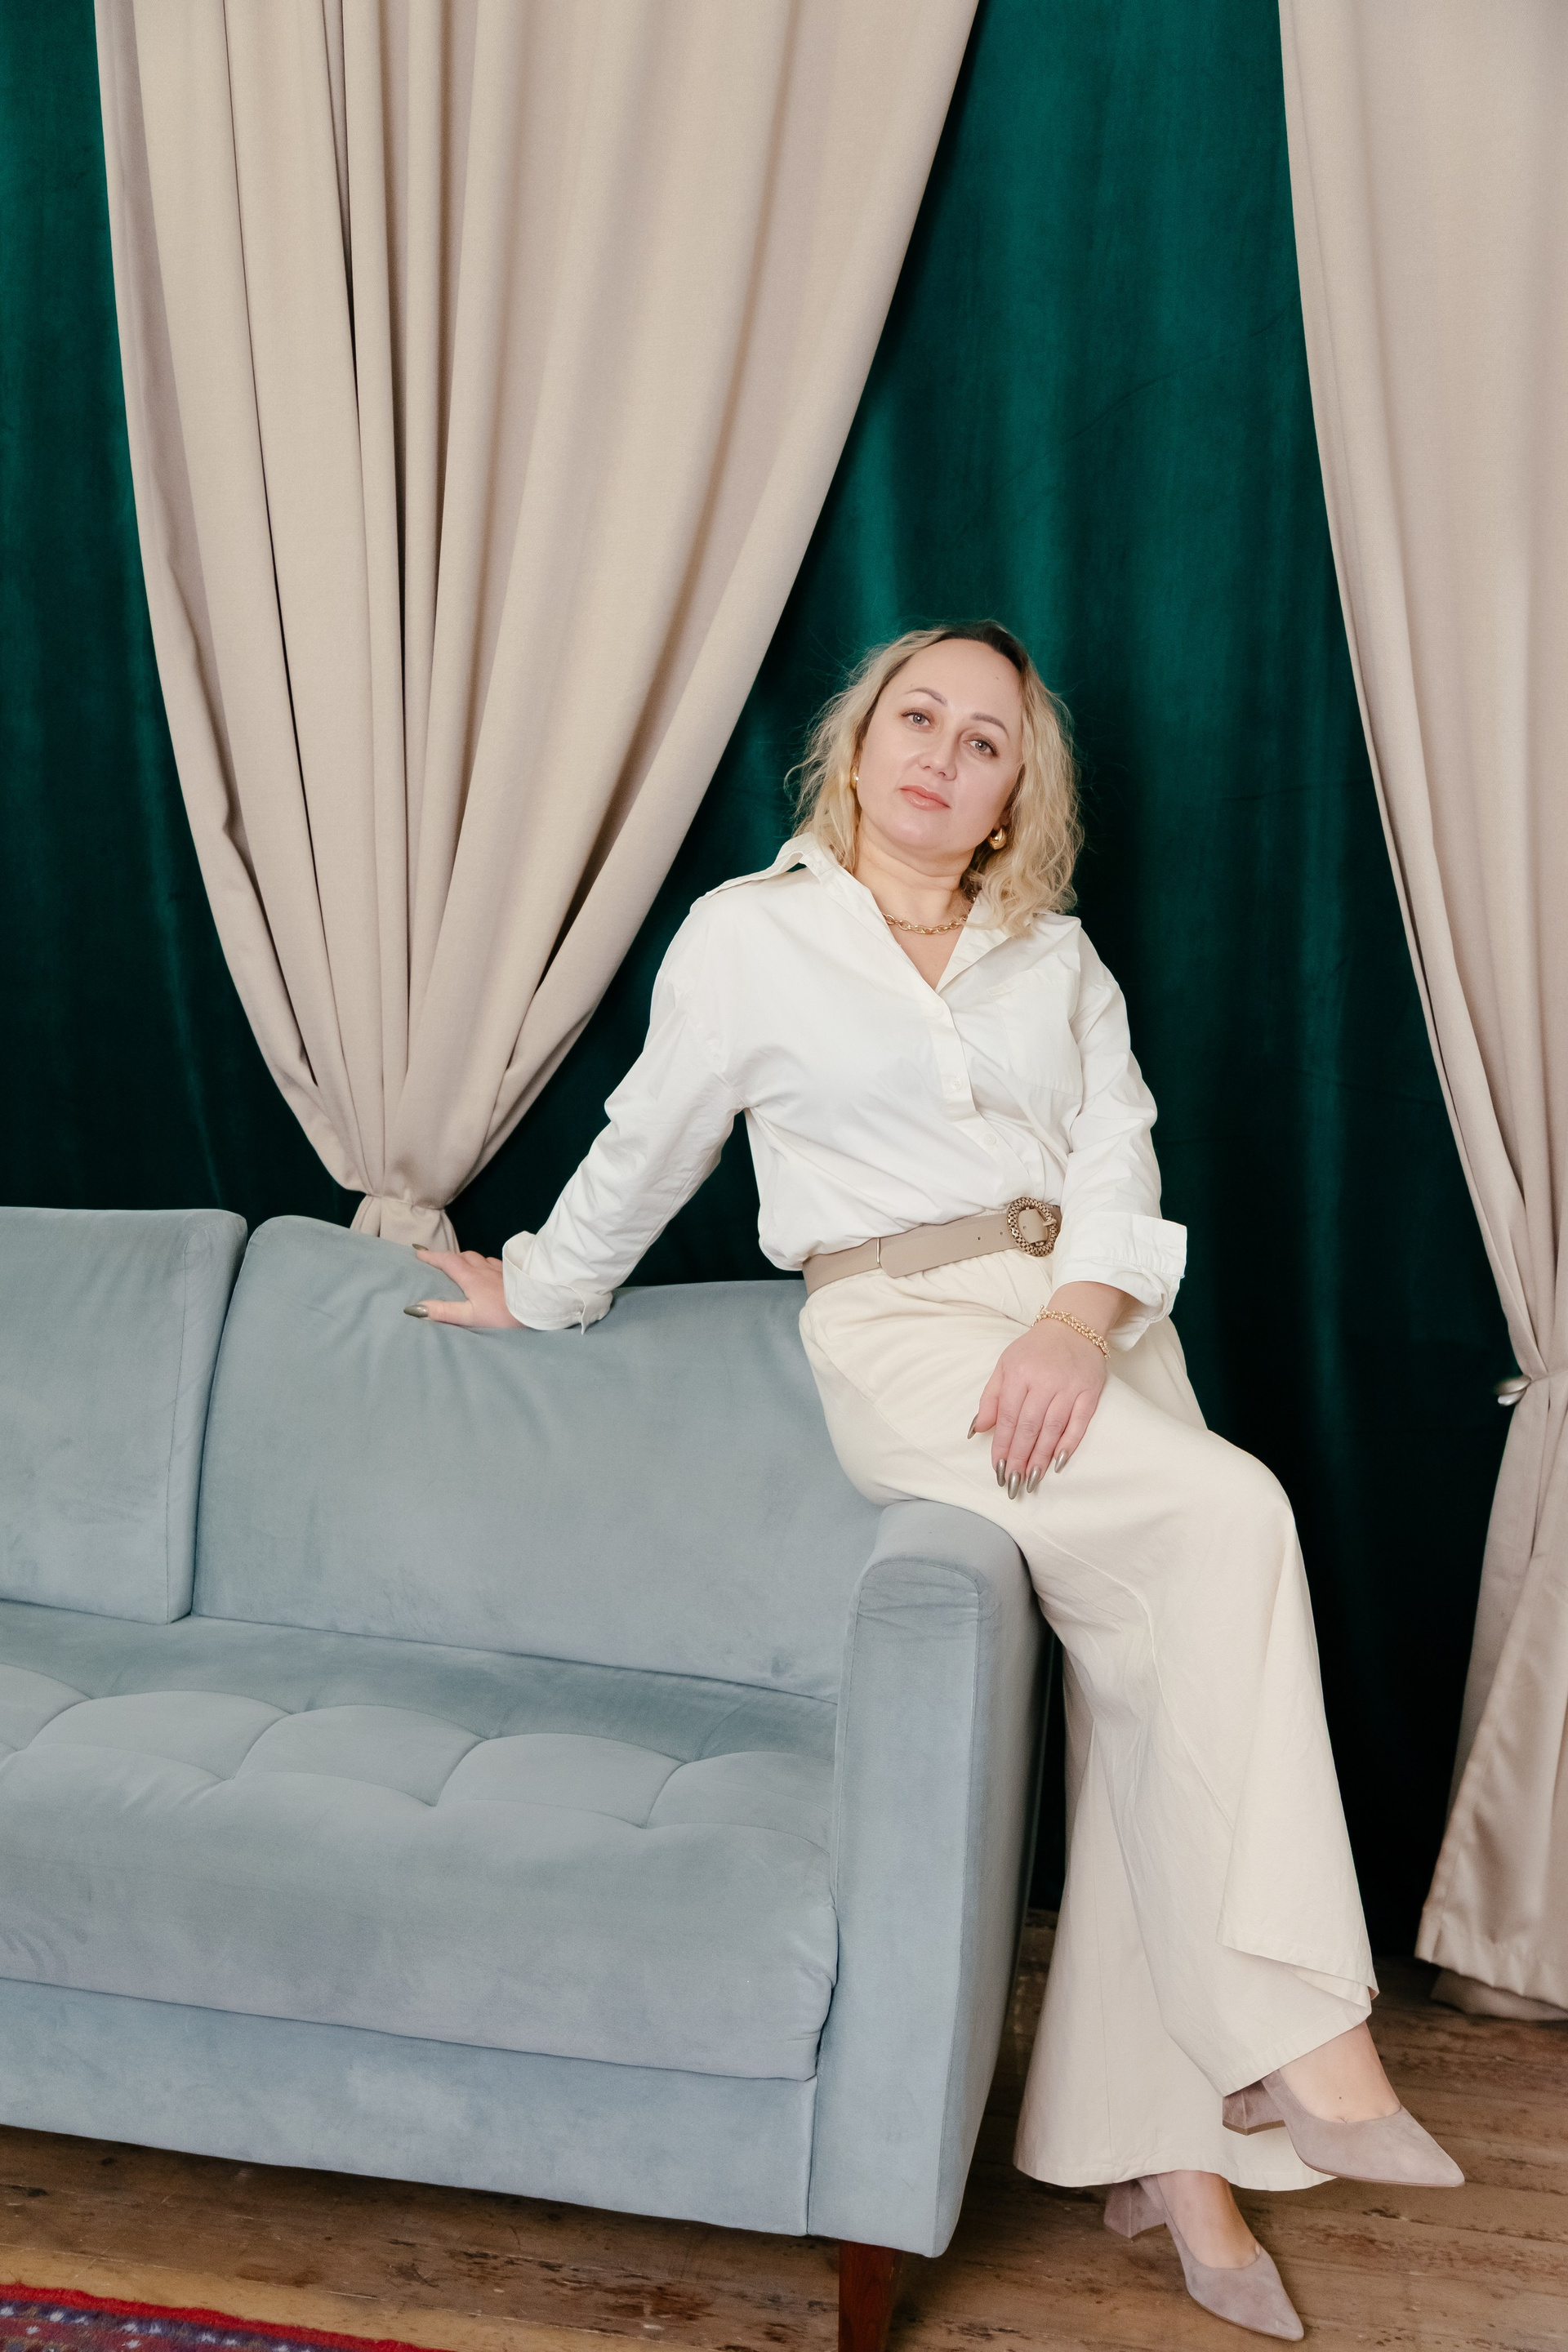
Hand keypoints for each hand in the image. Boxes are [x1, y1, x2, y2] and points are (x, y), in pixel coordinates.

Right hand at [408, 1246, 521, 1328]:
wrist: (537, 1308)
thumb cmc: (503, 1315)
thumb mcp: (471, 1316)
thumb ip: (444, 1311)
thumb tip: (417, 1307)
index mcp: (471, 1277)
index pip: (447, 1261)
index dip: (432, 1256)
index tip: (418, 1253)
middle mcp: (484, 1269)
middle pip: (462, 1256)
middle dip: (448, 1257)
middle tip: (437, 1261)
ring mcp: (499, 1270)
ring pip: (478, 1258)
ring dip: (466, 1259)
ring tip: (460, 1266)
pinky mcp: (511, 1274)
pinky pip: (493, 1262)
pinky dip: (483, 1263)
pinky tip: (487, 1271)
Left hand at [973, 1317, 1106, 1492]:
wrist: (1073, 1326)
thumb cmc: (1035, 1349)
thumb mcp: (1005, 1365)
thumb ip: (990, 1398)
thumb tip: (977, 1429)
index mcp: (1019, 1373)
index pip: (1009, 1417)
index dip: (1002, 1445)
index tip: (998, 1468)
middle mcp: (1044, 1381)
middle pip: (1029, 1426)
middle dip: (1019, 1457)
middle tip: (1013, 1482)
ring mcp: (1069, 1387)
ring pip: (1052, 1428)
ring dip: (1041, 1456)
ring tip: (1032, 1479)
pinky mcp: (1090, 1391)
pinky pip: (1080, 1422)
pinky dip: (1069, 1443)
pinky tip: (1059, 1462)